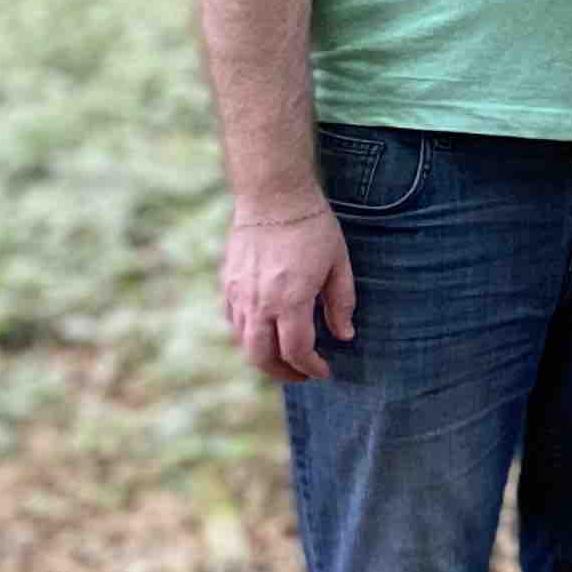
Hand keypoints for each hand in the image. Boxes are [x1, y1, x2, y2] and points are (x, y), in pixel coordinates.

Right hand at [222, 197, 355, 381]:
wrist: (273, 196)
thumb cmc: (313, 227)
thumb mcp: (339, 264)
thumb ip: (341, 303)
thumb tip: (344, 336)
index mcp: (290, 299)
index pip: (297, 351)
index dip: (310, 368)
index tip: (324, 372)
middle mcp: (258, 302)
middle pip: (262, 357)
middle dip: (283, 373)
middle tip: (302, 375)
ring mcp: (238, 293)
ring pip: (243, 342)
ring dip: (263, 357)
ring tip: (284, 359)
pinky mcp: (227, 283)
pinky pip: (233, 321)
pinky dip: (248, 335)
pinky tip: (265, 333)